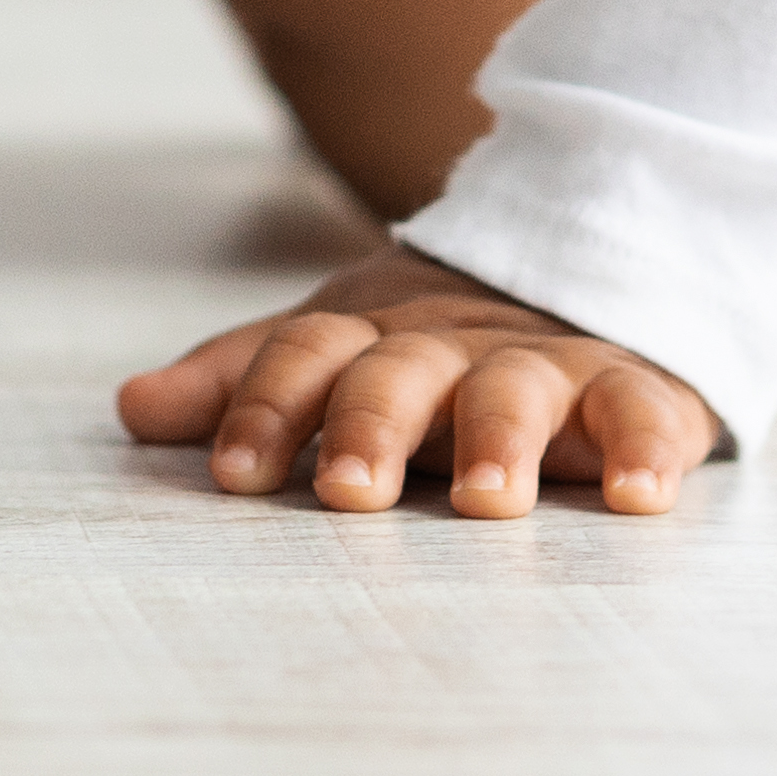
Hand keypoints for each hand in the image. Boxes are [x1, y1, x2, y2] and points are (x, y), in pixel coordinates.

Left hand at [116, 242, 718, 518]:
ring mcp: (545, 364)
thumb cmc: (434, 352)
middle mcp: (451, 346)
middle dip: (371, 425)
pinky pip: (643, 411)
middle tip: (348, 491)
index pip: (305, 353)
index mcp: (372, 337)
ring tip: (485, 502)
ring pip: (515, 389)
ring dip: (500, 439)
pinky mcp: (636, 388)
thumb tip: (132, 408)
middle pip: (400, 370)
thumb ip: (244, 383)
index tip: (234, 472)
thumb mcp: (339, 353)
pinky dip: (643, 447)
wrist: (584, 273)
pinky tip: (638, 493)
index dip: (266, 404)